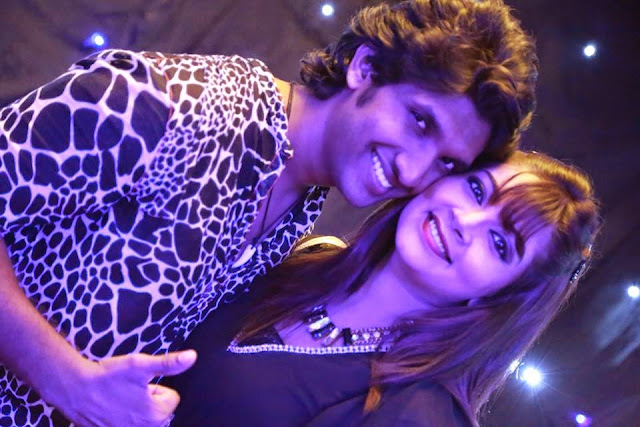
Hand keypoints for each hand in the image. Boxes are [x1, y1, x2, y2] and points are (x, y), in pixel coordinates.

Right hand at [60, 350, 196, 426]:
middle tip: (127, 390)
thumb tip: (192, 357)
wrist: (74, 389)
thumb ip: (170, 363)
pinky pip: (124, 424)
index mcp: (156, 415)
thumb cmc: (108, 377)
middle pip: (157, 410)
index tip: (139, 384)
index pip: (171, 399)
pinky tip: (108, 408)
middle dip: (146, 399)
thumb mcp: (142, 365)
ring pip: (141, 417)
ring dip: (132, 408)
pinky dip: (118, 417)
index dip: (156, 387)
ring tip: (117, 399)